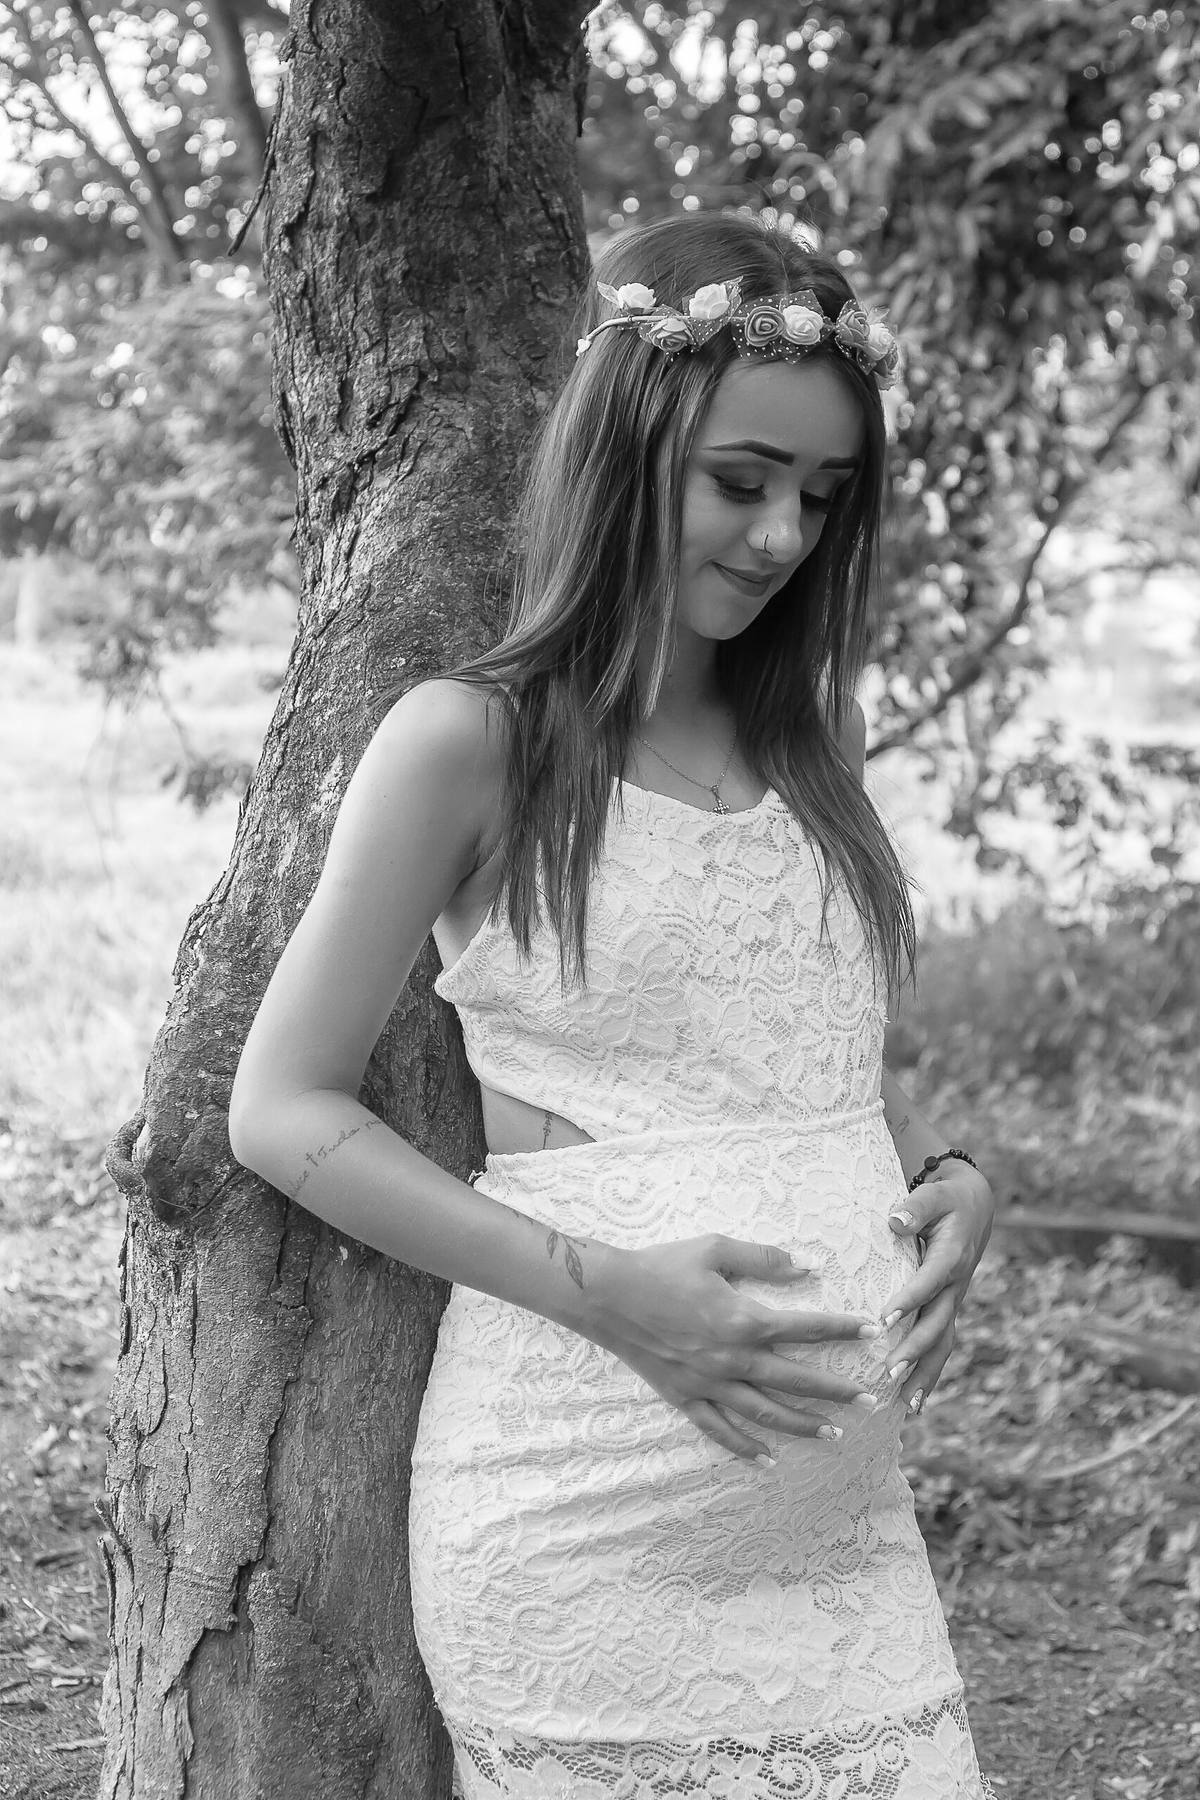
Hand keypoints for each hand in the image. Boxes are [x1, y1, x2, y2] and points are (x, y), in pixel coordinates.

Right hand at [585, 1234, 881, 1462]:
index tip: (875, 1331)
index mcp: (744, 1320)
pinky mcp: (686, 1398)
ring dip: (803, 1424)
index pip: (807, 1328)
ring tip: (835, 1434)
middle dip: (837, 1389)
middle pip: (796, 1379)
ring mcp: (709, 1384)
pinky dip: (745, 1448)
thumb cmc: (663, 1266)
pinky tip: (767, 1462)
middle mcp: (733, 1359)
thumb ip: (765, 1258)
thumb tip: (810, 1265)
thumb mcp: (715, 1248)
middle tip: (869, 1399)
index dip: (843, 1328)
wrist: (608, 1295)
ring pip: (766, 1413)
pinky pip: (720, 1431)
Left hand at [881, 1166, 994, 1413]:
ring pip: (942, 1343)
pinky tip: (914, 1403)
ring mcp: (953, 1301)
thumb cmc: (947, 1200)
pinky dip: (929, 1374)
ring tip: (906, 1405)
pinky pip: (941, 1345)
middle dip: (914, 1350)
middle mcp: (955, 1285)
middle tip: (888, 1373)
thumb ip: (915, 1207)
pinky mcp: (947, 1310)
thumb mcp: (934, 1195)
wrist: (975, 1208)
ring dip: (925, 1374)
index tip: (884, 1320)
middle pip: (937, 1323)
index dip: (909, 1301)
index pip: (928, 1282)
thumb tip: (896, 1220)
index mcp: (950, 1257)